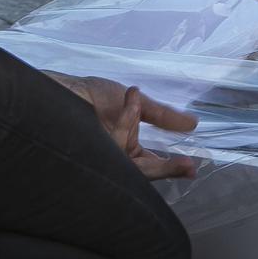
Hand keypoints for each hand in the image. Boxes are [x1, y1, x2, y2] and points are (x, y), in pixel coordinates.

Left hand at [45, 72, 198, 179]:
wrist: (64, 87)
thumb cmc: (93, 96)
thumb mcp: (137, 104)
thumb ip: (163, 116)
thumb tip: (193, 123)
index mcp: (127, 148)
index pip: (150, 164)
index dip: (171, 167)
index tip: (192, 167)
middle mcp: (115, 157)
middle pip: (143, 171)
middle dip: (165, 168)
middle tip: (189, 166)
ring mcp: (102, 158)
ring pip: (130, 164)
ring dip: (142, 142)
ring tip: (147, 112)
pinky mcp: (90, 155)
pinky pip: (114, 144)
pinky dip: (125, 117)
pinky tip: (131, 96)